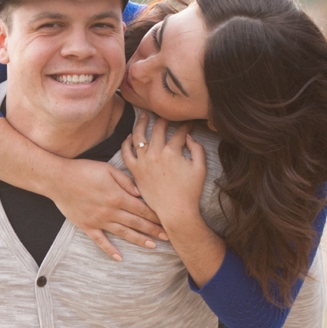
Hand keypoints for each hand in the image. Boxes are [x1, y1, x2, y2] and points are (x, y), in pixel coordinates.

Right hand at [50, 159, 166, 261]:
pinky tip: (119, 258)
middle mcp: (110, 211)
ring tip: (153, 246)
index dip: (157, 216)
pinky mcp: (86, 226)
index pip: (142, 209)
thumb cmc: (83, 170)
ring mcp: (98, 220)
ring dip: (139, 240)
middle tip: (169, 237)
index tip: (169, 220)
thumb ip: (126, 181)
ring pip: (123, 233)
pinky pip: (100, 241)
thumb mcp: (108, 169)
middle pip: (137, 222)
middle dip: (154, 230)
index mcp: (118, 197)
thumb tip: (141, 193)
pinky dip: (110, 250)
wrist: (56, 178)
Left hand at [121, 111, 207, 230]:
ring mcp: (143, 161)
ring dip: (141, 123)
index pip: (179, 133)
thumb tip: (189, 138)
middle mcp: (155, 153)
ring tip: (143, 117)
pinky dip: (127, 142)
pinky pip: (126, 152)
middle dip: (164, 120)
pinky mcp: (135, 170)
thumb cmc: (190, 191)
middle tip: (167, 117)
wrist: (175, 210)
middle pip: (158, 129)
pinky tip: (130, 136)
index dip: (186, 126)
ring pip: (138, 135)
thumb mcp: (201, 168)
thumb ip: (197, 149)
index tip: (189, 124)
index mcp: (172, 151)